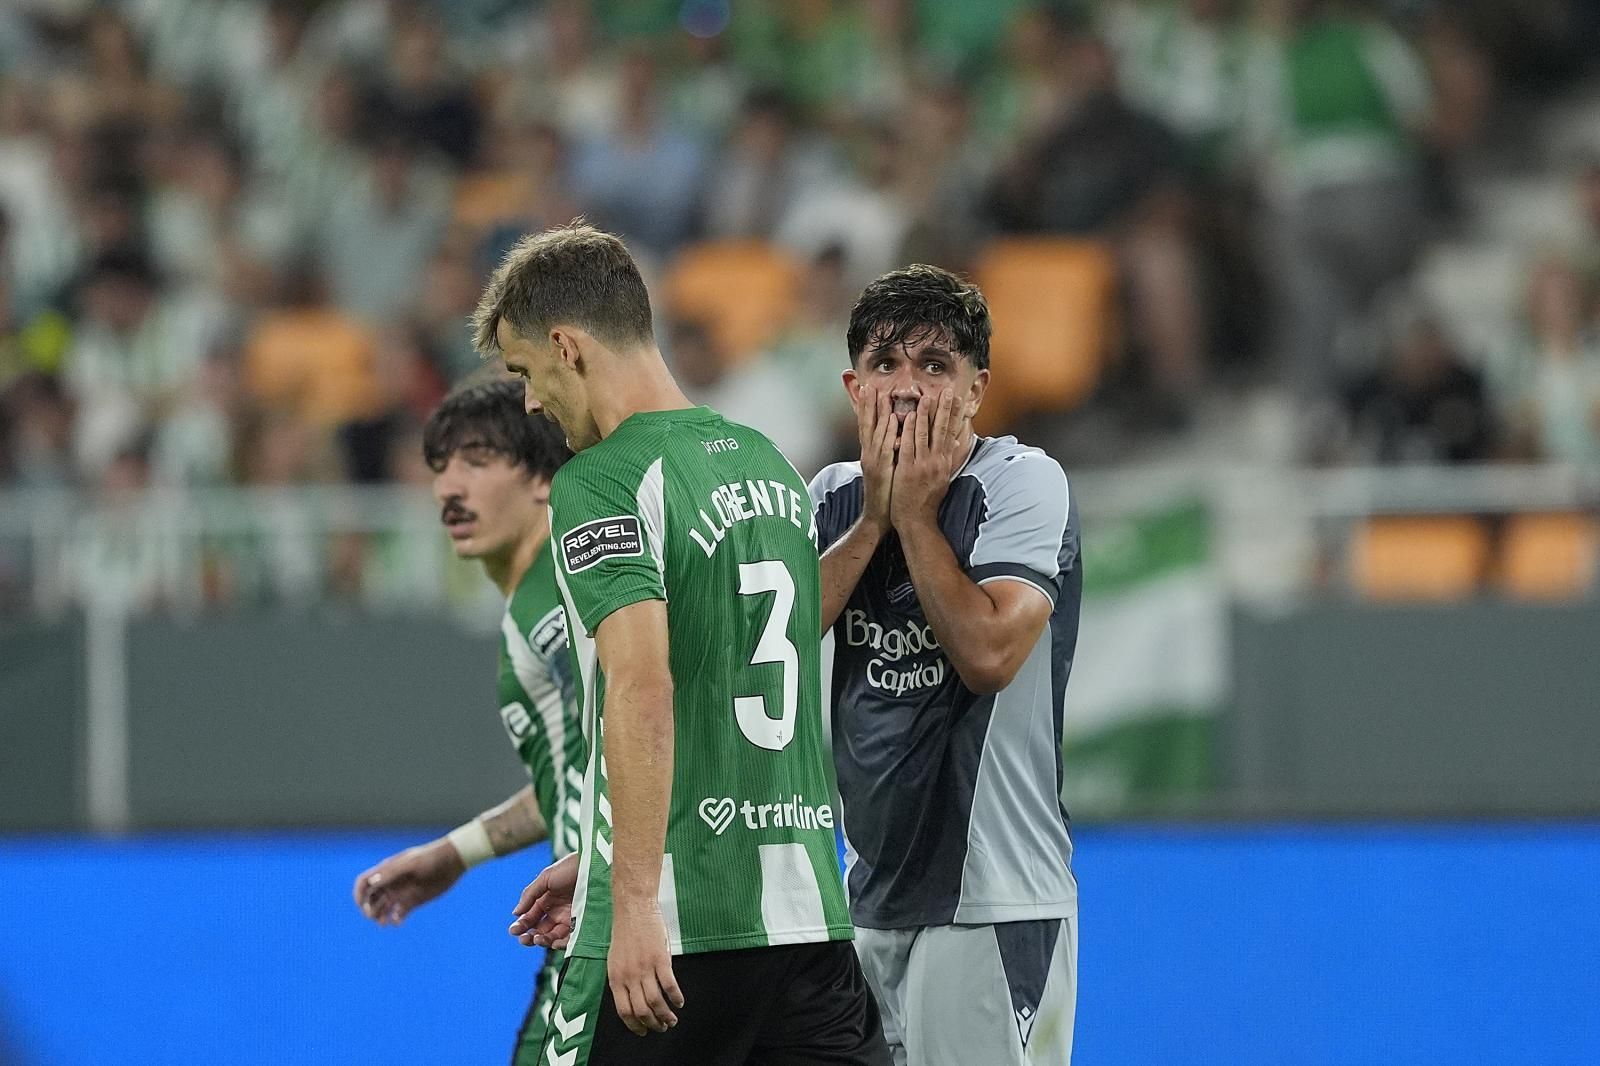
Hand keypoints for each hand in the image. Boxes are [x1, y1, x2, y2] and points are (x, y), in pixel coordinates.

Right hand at [353, 839, 465, 925]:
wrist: (452, 861)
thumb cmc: (431, 858)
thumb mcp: (411, 864)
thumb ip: (392, 872)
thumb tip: (373, 882)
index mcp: (387, 871)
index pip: (364, 882)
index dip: (358, 894)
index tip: (361, 905)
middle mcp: (391, 883)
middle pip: (370, 898)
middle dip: (368, 909)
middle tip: (374, 917)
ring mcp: (401, 892)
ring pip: (383, 908)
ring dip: (379, 917)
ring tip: (384, 923)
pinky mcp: (412, 901)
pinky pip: (398, 914)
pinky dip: (395, 920)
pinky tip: (398, 922)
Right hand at [509, 852, 578, 948]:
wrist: (595, 866)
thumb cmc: (571, 868)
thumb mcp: (546, 878)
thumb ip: (529, 895)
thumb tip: (515, 913)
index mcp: (547, 900)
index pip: (531, 917)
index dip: (522, 925)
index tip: (515, 930)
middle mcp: (558, 911)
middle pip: (540, 930)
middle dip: (529, 936)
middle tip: (524, 939)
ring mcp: (570, 919)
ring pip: (552, 937)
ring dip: (542, 941)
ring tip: (536, 939)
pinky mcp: (582, 925)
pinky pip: (569, 939)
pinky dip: (559, 944)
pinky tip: (552, 942)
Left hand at [607, 900, 683, 1035]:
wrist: (634, 909)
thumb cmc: (625, 933)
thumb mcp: (615, 960)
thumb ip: (622, 980)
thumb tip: (631, 999)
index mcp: (616, 978)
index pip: (624, 1011)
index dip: (635, 1026)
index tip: (643, 1031)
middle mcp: (629, 977)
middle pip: (642, 1011)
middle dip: (653, 1024)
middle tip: (662, 1027)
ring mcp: (645, 969)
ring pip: (656, 1002)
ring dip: (666, 1015)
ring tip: (672, 1020)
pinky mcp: (661, 960)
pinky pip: (670, 986)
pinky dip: (676, 997)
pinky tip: (679, 1002)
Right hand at [854, 383, 894, 531]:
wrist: (879, 516)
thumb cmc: (886, 494)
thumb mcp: (887, 470)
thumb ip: (890, 453)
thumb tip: (896, 439)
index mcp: (871, 453)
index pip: (868, 425)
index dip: (866, 407)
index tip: (869, 389)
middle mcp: (869, 454)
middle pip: (866, 424)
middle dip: (867, 404)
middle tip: (868, 384)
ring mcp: (873, 461)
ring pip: (875, 432)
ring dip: (877, 412)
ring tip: (879, 393)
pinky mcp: (881, 470)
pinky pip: (885, 447)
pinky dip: (887, 432)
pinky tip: (891, 419)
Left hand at [890, 388, 970, 529]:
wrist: (916, 520)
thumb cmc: (927, 500)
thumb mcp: (941, 479)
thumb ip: (945, 459)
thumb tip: (953, 444)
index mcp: (944, 463)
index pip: (951, 434)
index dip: (955, 416)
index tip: (958, 400)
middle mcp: (936, 462)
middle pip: (942, 431)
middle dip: (945, 410)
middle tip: (949, 391)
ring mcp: (922, 465)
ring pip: (925, 435)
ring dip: (926, 415)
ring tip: (929, 397)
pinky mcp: (907, 469)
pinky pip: (909, 445)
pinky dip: (910, 430)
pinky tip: (910, 416)